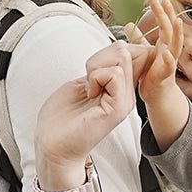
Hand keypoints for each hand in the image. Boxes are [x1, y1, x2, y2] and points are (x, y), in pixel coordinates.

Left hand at [35, 40, 137, 188]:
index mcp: (122, 87)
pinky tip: (88, 93)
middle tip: (89, 79)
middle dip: (101, 56)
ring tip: (88, 87)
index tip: (95, 66)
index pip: (138, 52)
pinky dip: (95, 77)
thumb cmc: (63, 115)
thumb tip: (121, 47)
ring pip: (122, 57)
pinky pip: (114, 74)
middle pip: (127, 49)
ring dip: (96, 66)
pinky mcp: (117, 108)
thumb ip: (105, 67)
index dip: (118, 49)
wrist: (53, 144)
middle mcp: (128, 93)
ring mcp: (125, 101)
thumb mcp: (87, 81)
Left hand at [126, 0, 183, 104]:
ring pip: (176, 45)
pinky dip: (168, 59)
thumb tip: (128, 23)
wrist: (155, 94)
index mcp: (164, 44)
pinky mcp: (166, 75)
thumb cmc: (151, 72)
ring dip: (177, 33)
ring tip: (177, 21)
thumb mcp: (144, 52)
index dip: (163, 11)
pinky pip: (169, 66)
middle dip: (167, 15)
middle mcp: (169, 50)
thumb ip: (138, 38)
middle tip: (163, 0)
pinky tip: (165, 53)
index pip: (165, 23)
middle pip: (170, 29)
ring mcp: (169, 62)